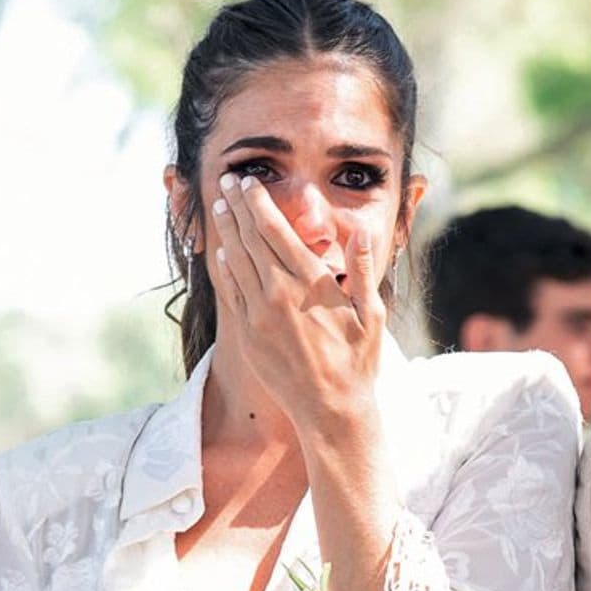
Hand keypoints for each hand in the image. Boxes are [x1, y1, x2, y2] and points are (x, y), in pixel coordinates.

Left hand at [209, 172, 387, 436]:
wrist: (330, 408)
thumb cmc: (358, 361)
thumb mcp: (372, 314)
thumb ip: (364, 270)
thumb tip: (361, 233)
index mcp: (311, 282)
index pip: (275, 229)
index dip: (258, 202)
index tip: (249, 182)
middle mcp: (279, 292)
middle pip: (249, 237)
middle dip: (236, 205)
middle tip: (226, 181)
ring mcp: (259, 313)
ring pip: (235, 260)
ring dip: (225, 230)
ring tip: (219, 206)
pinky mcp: (247, 333)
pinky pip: (230, 291)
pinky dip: (224, 267)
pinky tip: (221, 252)